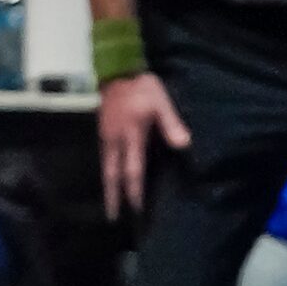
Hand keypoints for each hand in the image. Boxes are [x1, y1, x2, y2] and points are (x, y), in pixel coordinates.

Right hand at [99, 70, 190, 219]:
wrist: (117, 68)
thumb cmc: (142, 87)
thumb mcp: (161, 103)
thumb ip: (171, 124)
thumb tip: (184, 145)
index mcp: (130, 136)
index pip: (132, 171)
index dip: (134, 192)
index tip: (136, 209)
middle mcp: (114, 140)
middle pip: (111, 175)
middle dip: (112, 197)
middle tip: (111, 217)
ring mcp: (106, 136)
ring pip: (105, 167)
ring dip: (108, 186)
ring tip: (110, 202)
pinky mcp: (102, 130)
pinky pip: (103, 157)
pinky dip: (107, 171)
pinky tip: (110, 176)